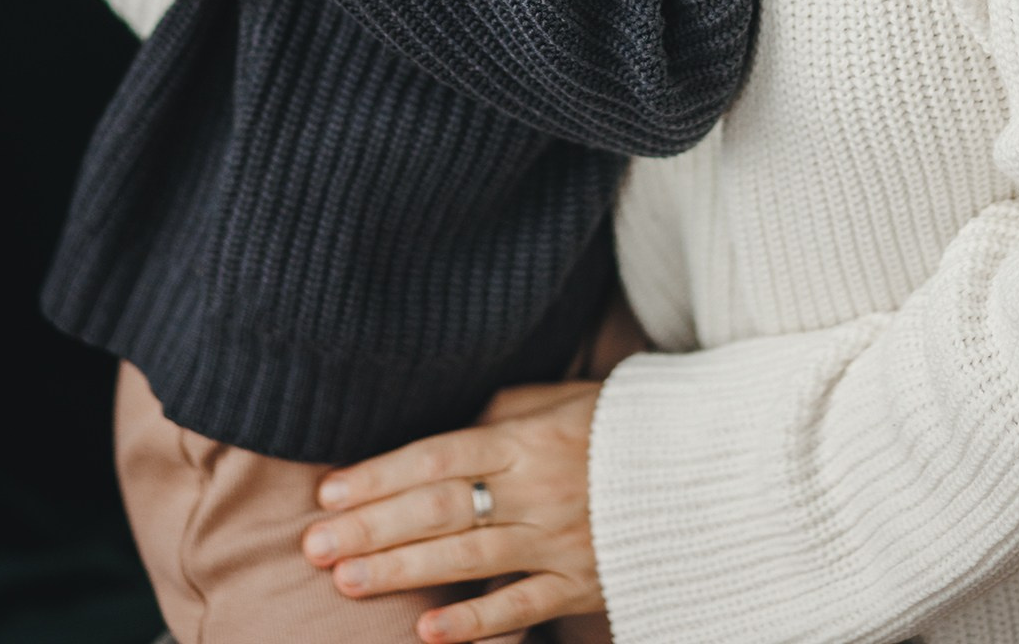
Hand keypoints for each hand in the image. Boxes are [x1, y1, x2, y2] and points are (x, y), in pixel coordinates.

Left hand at [301, 383, 603, 642]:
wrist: (704, 465)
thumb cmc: (617, 423)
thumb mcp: (557, 397)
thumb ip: (497, 413)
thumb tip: (445, 432)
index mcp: (525, 437)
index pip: (437, 456)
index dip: (380, 474)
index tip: (329, 491)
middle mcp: (535, 488)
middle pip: (439, 509)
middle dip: (372, 527)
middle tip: (313, 544)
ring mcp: (557, 540)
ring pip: (466, 559)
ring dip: (401, 571)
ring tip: (345, 579)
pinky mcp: (581, 584)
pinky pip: (520, 609)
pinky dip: (474, 626)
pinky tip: (426, 633)